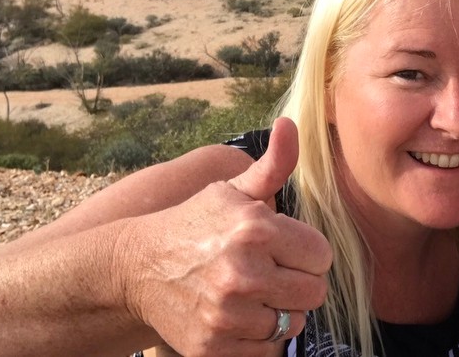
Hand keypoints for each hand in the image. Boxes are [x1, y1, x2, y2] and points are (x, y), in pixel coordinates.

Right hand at [122, 118, 332, 356]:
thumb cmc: (196, 224)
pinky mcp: (214, 346)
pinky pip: (268, 351)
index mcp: (255, 228)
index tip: (287, 250)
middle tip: (274, 273)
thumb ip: (274, 164)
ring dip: (279, 311)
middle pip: (314, 293)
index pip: (322, 255)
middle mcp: (244, 272)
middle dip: (299, 282)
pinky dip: (260, 338)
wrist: (136, 267)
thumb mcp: (234, 190)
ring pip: (292, 323)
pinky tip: (241, 316)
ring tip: (255, 294)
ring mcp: (228, 313)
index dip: (307, 253)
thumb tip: (291, 124)